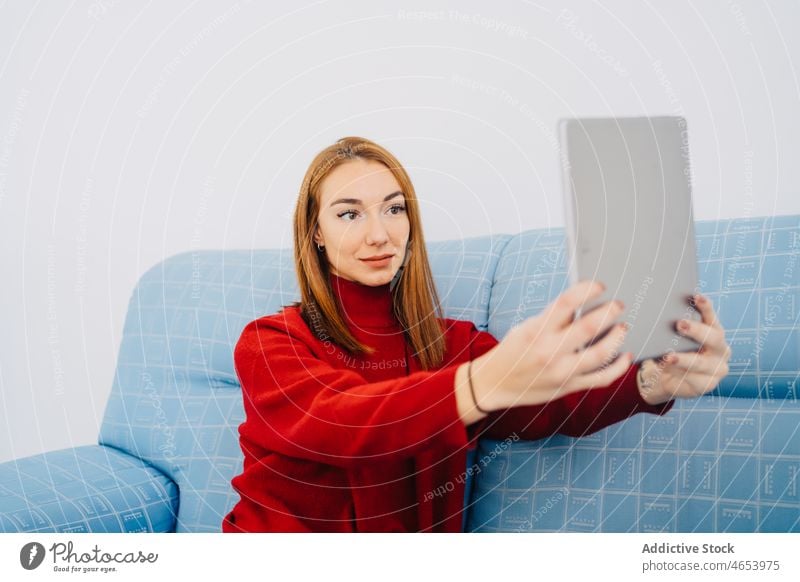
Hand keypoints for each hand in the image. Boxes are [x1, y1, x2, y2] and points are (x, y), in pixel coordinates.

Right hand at [471, 280, 631, 410]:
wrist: (494, 383)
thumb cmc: (512, 351)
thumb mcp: (526, 328)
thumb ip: (553, 319)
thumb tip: (584, 304)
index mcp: (536, 331)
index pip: (566, 302)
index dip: (587, 290)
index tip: (600, 286)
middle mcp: (549, 351)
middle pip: (589, 327)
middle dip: (609, 312)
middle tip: (618, 305)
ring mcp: (561, 372)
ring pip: (601, 354)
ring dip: (617, 338)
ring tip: (622, 327)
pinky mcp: (569, 387)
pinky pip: (602, 379)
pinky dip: (619, 368)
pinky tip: (625, 356)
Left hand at [637, 294, 730, 404]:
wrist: (670, 378)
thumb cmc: (673, 350)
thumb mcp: (673, 337)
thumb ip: (672, 326)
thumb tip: (655, 308)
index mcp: (715, 332)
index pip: (712, 317)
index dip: (706, 307)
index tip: (696, 296)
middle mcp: (721, 349)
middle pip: (713, 338)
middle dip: (696, 331)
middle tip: (679, 324)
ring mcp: (718, 368)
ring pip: (701, 362)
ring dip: (683, 359)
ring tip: (667, 356)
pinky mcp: (708, 385)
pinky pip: (693, 379)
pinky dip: (678, 373)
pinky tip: (667, 369)